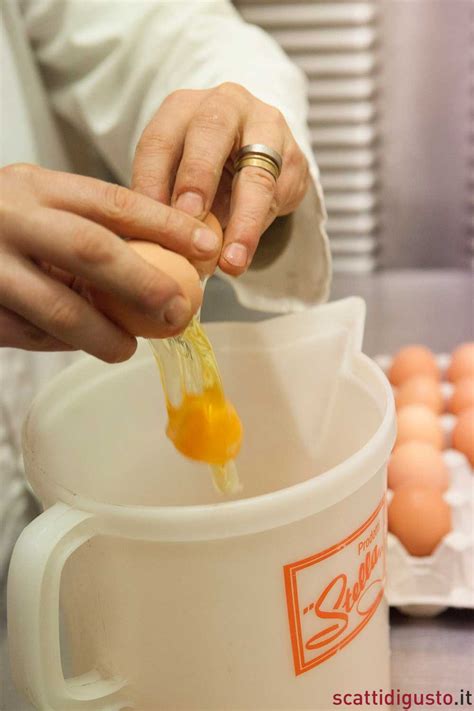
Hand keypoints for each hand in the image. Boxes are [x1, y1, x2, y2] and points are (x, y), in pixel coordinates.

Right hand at [0, 164, 220, 360]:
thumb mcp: (36, 206)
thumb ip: (86, 226)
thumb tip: (167, 261)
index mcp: (36, 186)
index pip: (114, 202)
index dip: (167, 226)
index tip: (206, 248)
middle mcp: (11, 218)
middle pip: (93, 249)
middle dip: (146, 284)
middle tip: (180, 310)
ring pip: (59, 308)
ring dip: (104, 335)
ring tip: (129, 349)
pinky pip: (29, 334)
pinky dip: (60, 344)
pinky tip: (79, 345)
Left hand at [132, 82, 309, 274]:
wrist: (260, 158)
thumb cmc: (207, 170)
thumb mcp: (178, 177)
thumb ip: (167, 202)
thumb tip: (149, 246)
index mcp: (183, 108)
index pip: (160, 139)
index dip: (152, 181)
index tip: (148, 221)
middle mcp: (225, 105)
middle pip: (210, 132)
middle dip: (197, 177)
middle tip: (189, 217)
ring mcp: (265, 126)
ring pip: (255, 171)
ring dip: (242, 221)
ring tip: (230, 260)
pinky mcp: (293, 155)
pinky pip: (277, 195)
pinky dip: (257, 229)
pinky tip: (242, 256)